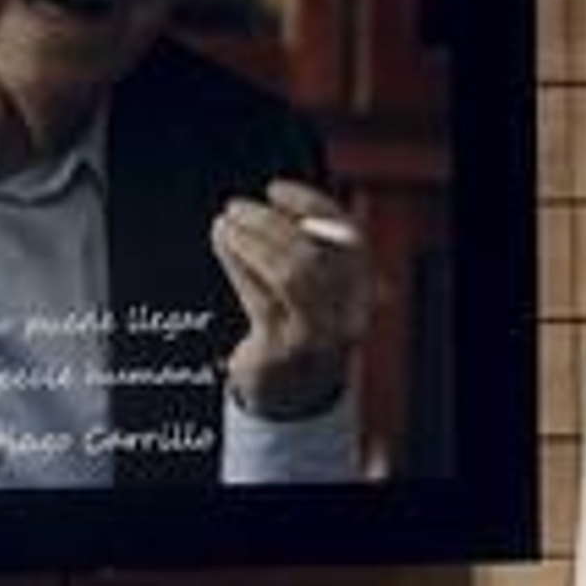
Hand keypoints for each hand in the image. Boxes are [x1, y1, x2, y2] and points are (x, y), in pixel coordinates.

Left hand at [211, 179, 367, 420]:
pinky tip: (223, 244)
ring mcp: (316, 338)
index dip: (313, 207)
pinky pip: (259, 298)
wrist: (288, 395)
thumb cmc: (299, 331)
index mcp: (362, 293)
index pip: (349, 238)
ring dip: (251, 241)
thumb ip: (306, 251)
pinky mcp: (281, 352)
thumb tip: (270, 208)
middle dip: (271, 224)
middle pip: (314, 257)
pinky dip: (237, 264)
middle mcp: (347, 317)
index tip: (277, 190)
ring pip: (289, 277)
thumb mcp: (316, 291)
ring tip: (226, 223)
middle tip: (238, 207)